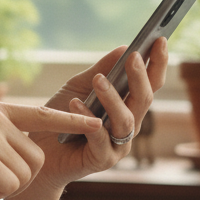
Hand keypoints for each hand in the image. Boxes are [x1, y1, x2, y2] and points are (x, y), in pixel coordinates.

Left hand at [24, 36, 168, 193]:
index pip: (150, 84)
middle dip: (141, 77)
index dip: (158, 63)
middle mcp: (129, 126)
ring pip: (126, 120)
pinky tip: (76, 104)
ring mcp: (118, 145)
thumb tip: (125, 47)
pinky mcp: (102, 159)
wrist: (40, 153)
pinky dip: (88, 119)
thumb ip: (101, 69)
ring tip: (98, 80)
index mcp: (128, 106)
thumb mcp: (78, 87)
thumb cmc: (61, 117)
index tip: (160, 39)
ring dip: (113, 98)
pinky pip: (100, 138)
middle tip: (133, 56)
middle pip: (144, 99)